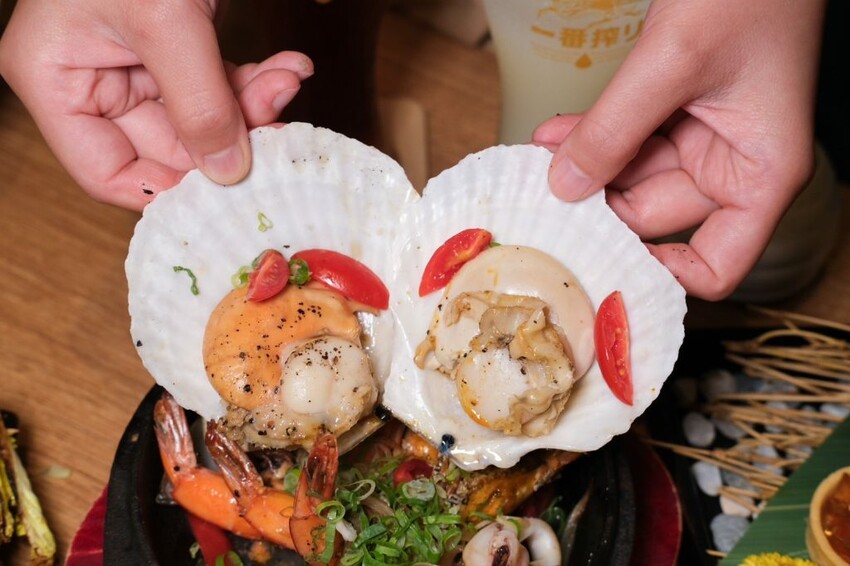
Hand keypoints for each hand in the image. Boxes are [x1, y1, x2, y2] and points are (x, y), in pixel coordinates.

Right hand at [0, 0, 312, 209]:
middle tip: (278, 120)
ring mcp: (134, 63)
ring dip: (253, 104)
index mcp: (55, 79)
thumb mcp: (165, 23)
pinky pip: (216, 84)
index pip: (109, 172)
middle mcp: (90, 78)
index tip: (228, 192)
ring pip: (202, 118)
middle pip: (168, 147)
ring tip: (288, 78)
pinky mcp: (175, 46)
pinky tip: (288, 65)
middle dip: (230, 135)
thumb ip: (198, 103)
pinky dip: (255, 79)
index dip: (170, 191)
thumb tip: (228, 173)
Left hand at [533, 0, 826, 299]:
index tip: (604, 261)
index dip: (663, 276)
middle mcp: (733, 166)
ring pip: (629, 178)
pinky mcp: (677, 113)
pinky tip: (555, 134)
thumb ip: (614, 129)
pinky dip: (593, 137)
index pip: (718, 266)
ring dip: (584, 166)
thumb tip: (564, 186)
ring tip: (540, 156)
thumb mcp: (673, 62)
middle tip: (543, 201)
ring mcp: (703, 140)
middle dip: (596, 206)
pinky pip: (626, 140)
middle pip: (653, 218)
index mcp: (760, 174)